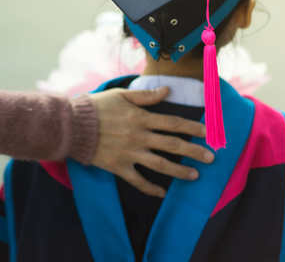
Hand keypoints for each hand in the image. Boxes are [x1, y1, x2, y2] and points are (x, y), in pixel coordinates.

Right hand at [88, 86, 214, 197]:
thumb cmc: (97, 107)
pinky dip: (151, 188)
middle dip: (194, 151)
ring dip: (180, 171)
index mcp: (141, 118)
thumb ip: (145, 96)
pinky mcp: (118, 167)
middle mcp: (138, 137)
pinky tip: (163, 193)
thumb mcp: (121, 95)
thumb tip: (167, 91)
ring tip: (195, 175)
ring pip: (160, 165)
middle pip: (172, 145)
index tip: (208, 132)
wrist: (73, 126)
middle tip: (211, 157)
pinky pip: (138, 181)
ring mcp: (129, 153)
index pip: (173, 123)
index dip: (193, 127)